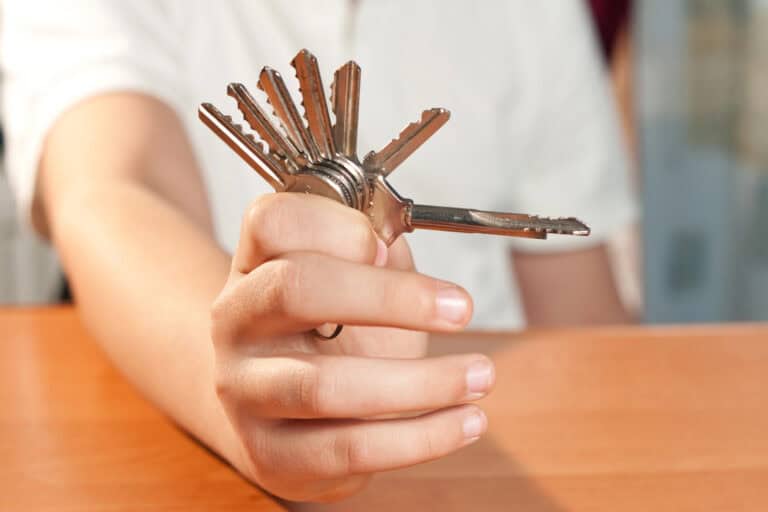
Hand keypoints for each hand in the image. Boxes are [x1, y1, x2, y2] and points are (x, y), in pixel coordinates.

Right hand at [211, 193, 494, 501]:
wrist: (280, 415)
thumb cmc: (329, 335)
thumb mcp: (350, 282)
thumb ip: (373, 254)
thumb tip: (386, 245)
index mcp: (255, 265)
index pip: (273, 221)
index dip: (336, 226)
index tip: (387, 248)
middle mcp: (236, 321)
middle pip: (296, 289)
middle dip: (390, 298)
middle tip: (461, 308)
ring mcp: (243, 390)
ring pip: (322, 385)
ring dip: (420, 382)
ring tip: (480, 375)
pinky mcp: (268, 453)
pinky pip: (348, 449)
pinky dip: (420, 438)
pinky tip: (465, 421)